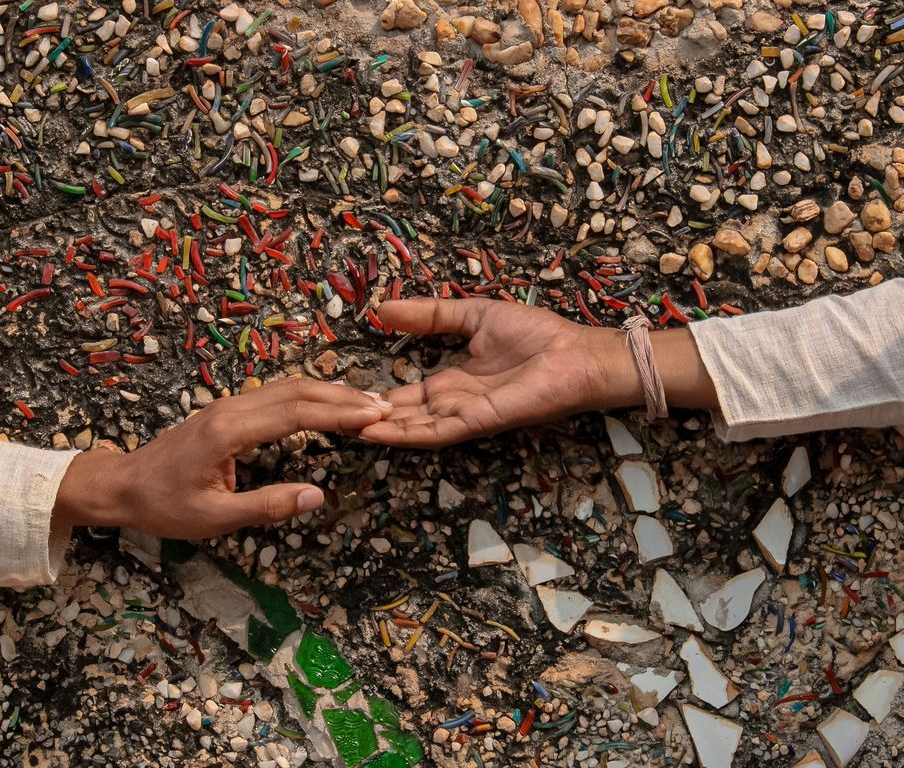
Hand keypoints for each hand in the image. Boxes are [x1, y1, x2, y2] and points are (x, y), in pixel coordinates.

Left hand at [55, 378, 391, 537]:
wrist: (121, 486)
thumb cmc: (164, 505)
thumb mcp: (214, 518)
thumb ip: (267, 506)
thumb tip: (316, 496)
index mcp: (229, 432)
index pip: (296, 412)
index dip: (338, 412)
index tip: (374, 416)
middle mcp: (231, 410)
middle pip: (297, 390)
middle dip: (343, 395)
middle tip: (383, 405)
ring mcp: (228, 406)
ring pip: (287, 387)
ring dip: (328, 392)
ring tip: (365, 402)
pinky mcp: (227, 411)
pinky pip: (275, 394)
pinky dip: (308, 396)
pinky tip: (326, 404)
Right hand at [359, 298, 641, 447]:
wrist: (577, 354)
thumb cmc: (536, 336)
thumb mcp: (472, 315)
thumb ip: (430, 315)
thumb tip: (383, 308)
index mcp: (451, 382)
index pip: (403, 396)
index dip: (372, 397)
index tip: (339, 398)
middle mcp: (452, 404)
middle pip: (401, 417)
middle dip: (366, 419)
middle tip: (326, 420)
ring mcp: (464, 416)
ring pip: (411, 429)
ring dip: (378, 430)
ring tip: (339, 429)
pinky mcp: (479, 421)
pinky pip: (436, 432)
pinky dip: (405, 434)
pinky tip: (375, 432)